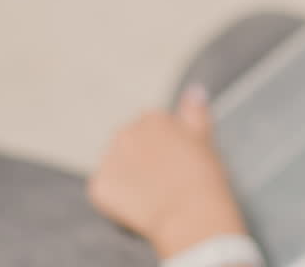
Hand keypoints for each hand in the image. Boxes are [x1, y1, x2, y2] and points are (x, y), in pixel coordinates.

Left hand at [88, 87, 247, 257]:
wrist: (191, 215)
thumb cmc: (203, 178)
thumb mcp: (204, 139)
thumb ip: (195, 111)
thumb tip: (194, 89)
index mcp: (152, 118)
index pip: (152, 130)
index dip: (165, 151)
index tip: (177, 167)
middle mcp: (126, 131)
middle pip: (130, 146)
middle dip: (141, 162)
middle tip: (164, 185)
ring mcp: (109, 159)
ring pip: (116, 168)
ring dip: (128, 180)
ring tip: (152, 199)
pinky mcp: (99, 186)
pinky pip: (105, 193)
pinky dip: (117, 202)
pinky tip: (139, 210)